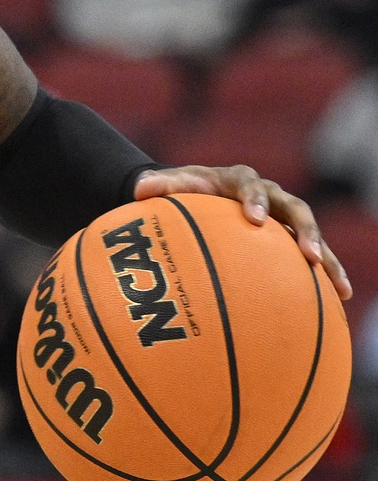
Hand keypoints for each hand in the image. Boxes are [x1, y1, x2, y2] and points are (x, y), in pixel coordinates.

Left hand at [135, 165, 351, 299]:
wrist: (198, 195)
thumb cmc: (182, 191)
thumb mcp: (170, 186)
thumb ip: (159, 186)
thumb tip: (140, 189)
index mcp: (240, 180)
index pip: (250, 185)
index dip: (255, 199)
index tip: (255, 219)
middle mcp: (270, 195)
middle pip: (295, 208)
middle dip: (305, 231)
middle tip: (309, 254)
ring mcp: (283, 217)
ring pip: (311, 235)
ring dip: (327, 259)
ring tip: (340, 287)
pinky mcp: (288, 238)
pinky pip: (311, 257)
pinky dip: (325, 276)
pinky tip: (338, 301)